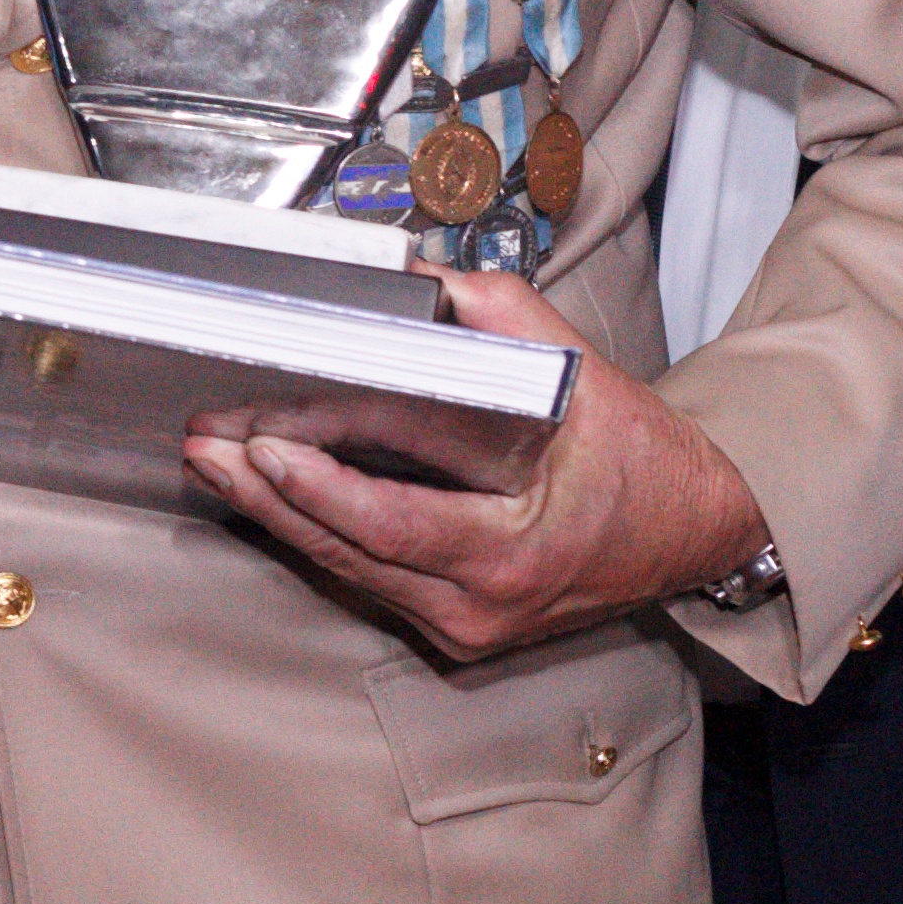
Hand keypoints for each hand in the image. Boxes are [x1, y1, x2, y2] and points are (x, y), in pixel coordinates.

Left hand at [184, 270, 768, 659]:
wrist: (692, 532)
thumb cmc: (641, 458)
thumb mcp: (583, 374)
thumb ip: (499, 316)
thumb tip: (418, 274)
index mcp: (520, 544)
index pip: (394, 518)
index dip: (321, 483)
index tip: (264, 441)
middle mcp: (487, 598)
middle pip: (351, 548)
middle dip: (269, 494)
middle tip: (209, 446)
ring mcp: (468, 624)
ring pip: (349, 570)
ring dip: (277, 516)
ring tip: (218, 466)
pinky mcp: (456, 630)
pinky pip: (370, 580)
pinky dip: (319, 534)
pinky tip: (269, 498)